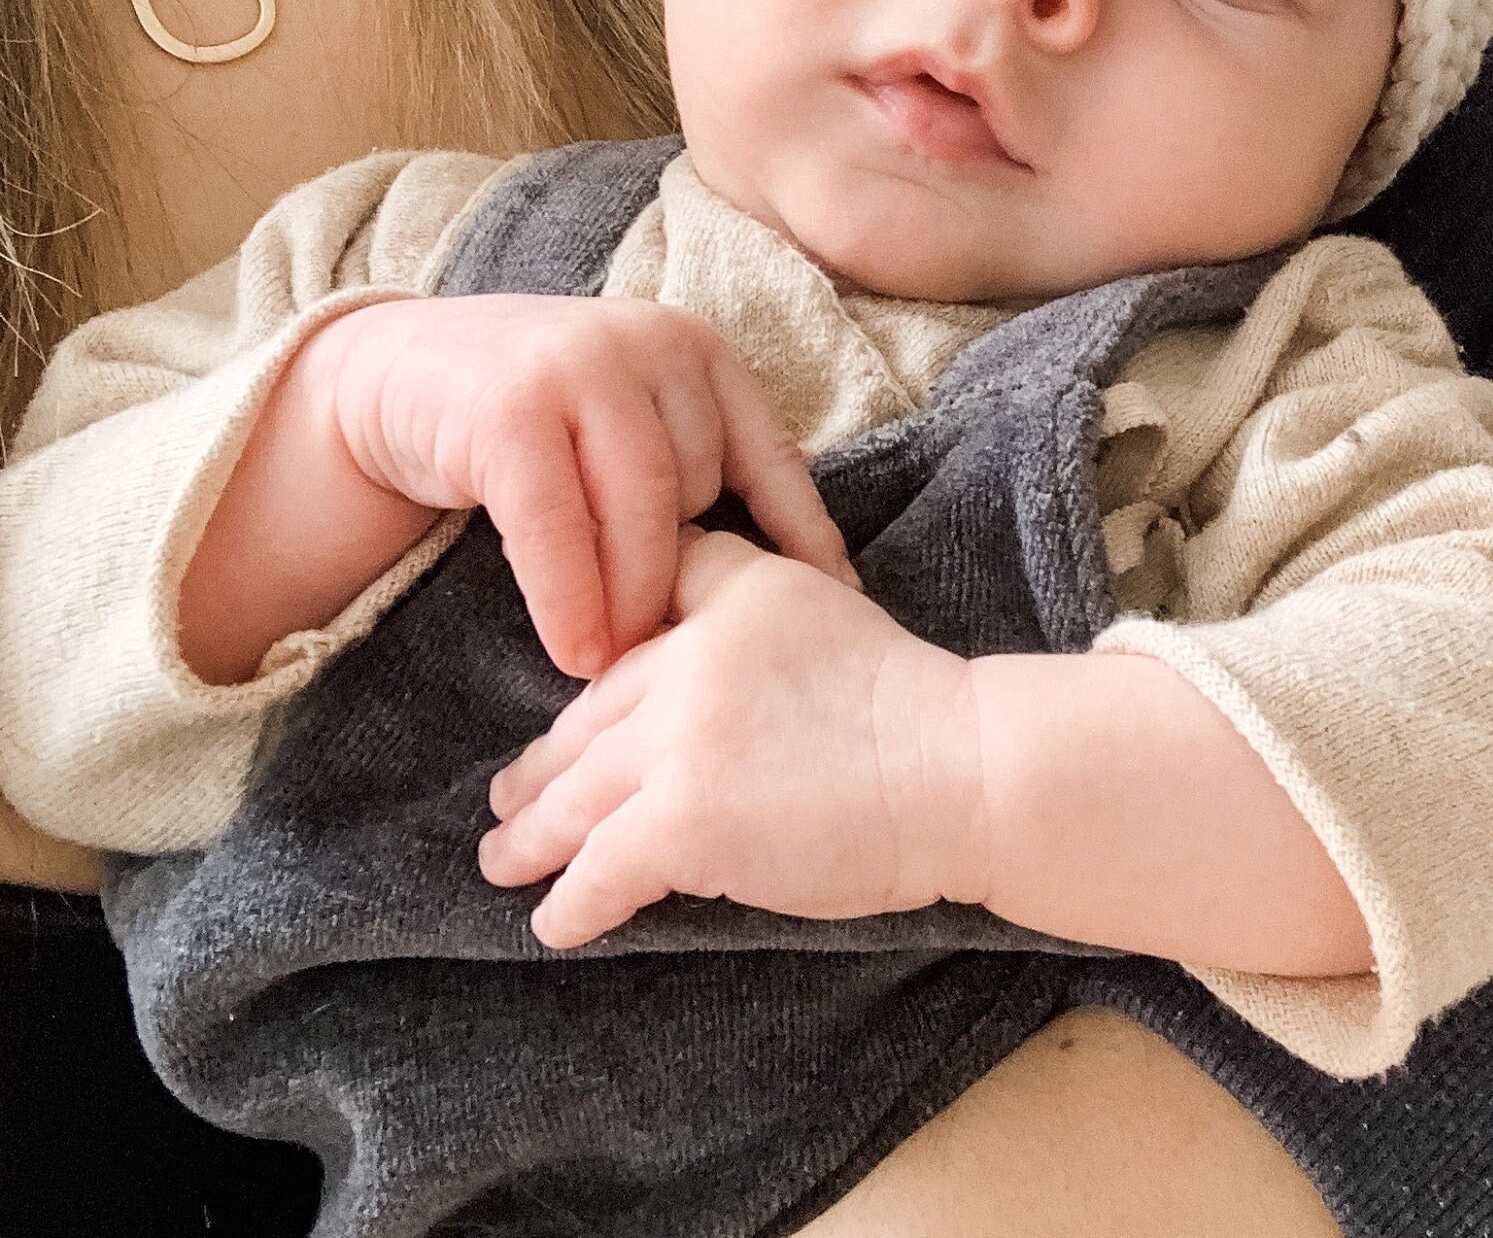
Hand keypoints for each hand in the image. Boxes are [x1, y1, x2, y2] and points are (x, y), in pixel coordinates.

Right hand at [302, 295, 854, 677]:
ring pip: (642, 508)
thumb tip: (789, 578)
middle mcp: (650, 343)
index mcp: (697, 349)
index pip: (771, 455)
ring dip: (634, 598)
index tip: (836, 606)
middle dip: (688, 581)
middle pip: (700, 489)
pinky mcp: (510, 410)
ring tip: (622, 666)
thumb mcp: (628, 426)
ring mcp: (580, 366)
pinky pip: (559, 527)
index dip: (803, 537)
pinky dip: (570, 599)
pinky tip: (574, 652)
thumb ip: (689, 471)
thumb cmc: (535, 420)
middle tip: (675, 659)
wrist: (397, 374)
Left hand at [479, 528, 983, 946]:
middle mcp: (689, 655)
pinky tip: (556, 925)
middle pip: (592, 716)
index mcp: (733, 594)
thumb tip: (700, 684)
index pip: (640, 627)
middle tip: (509, 793)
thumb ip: (757, 619)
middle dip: (545, 764)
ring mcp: (677, 739)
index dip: (597, 678)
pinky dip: (572, 904)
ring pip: (577, 794)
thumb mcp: (831, 611)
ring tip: (505, 859)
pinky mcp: (678, 820)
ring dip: (533, 836)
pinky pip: (599, 870)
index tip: (567, 708)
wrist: (960, 766)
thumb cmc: (916, 710)